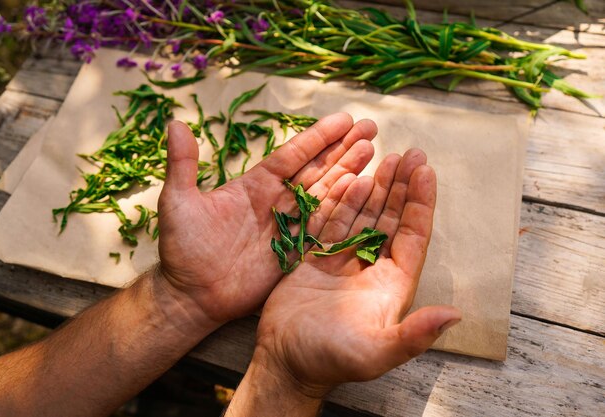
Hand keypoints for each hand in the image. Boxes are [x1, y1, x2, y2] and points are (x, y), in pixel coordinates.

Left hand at [156, 113, 376, 329]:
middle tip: (370, 128)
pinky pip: (325, 228)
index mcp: (254, 186)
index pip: (292, 155)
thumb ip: (183, 165)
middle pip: (317, 170)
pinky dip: (345, 211)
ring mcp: (289, 228)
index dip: (318, 137)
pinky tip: (365, 193)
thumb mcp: (178, 203)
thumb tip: (174, 122)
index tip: (344, 119)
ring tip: (373, 152)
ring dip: (350, 173)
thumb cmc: (182, 250)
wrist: (192, 296)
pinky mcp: (297, 253)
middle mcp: (277, 203)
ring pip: (326, 195)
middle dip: (343, 149)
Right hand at [252, 149, 460, 398]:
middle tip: (410, 153)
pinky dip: (343, 200)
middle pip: (392, 219)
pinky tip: (353, 178)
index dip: (420, 204)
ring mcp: (344, 261)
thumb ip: (414, 335)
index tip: (426, 172)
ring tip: (386, 157)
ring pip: (364, 215)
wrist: (286, 361)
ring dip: (376, 187)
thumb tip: (455, 315)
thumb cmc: (332, 359)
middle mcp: (373, 268)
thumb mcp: (376, 351)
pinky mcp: (318, 258)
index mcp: (392, 284)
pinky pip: (334, 222)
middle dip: (402, 187)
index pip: (413, 235)